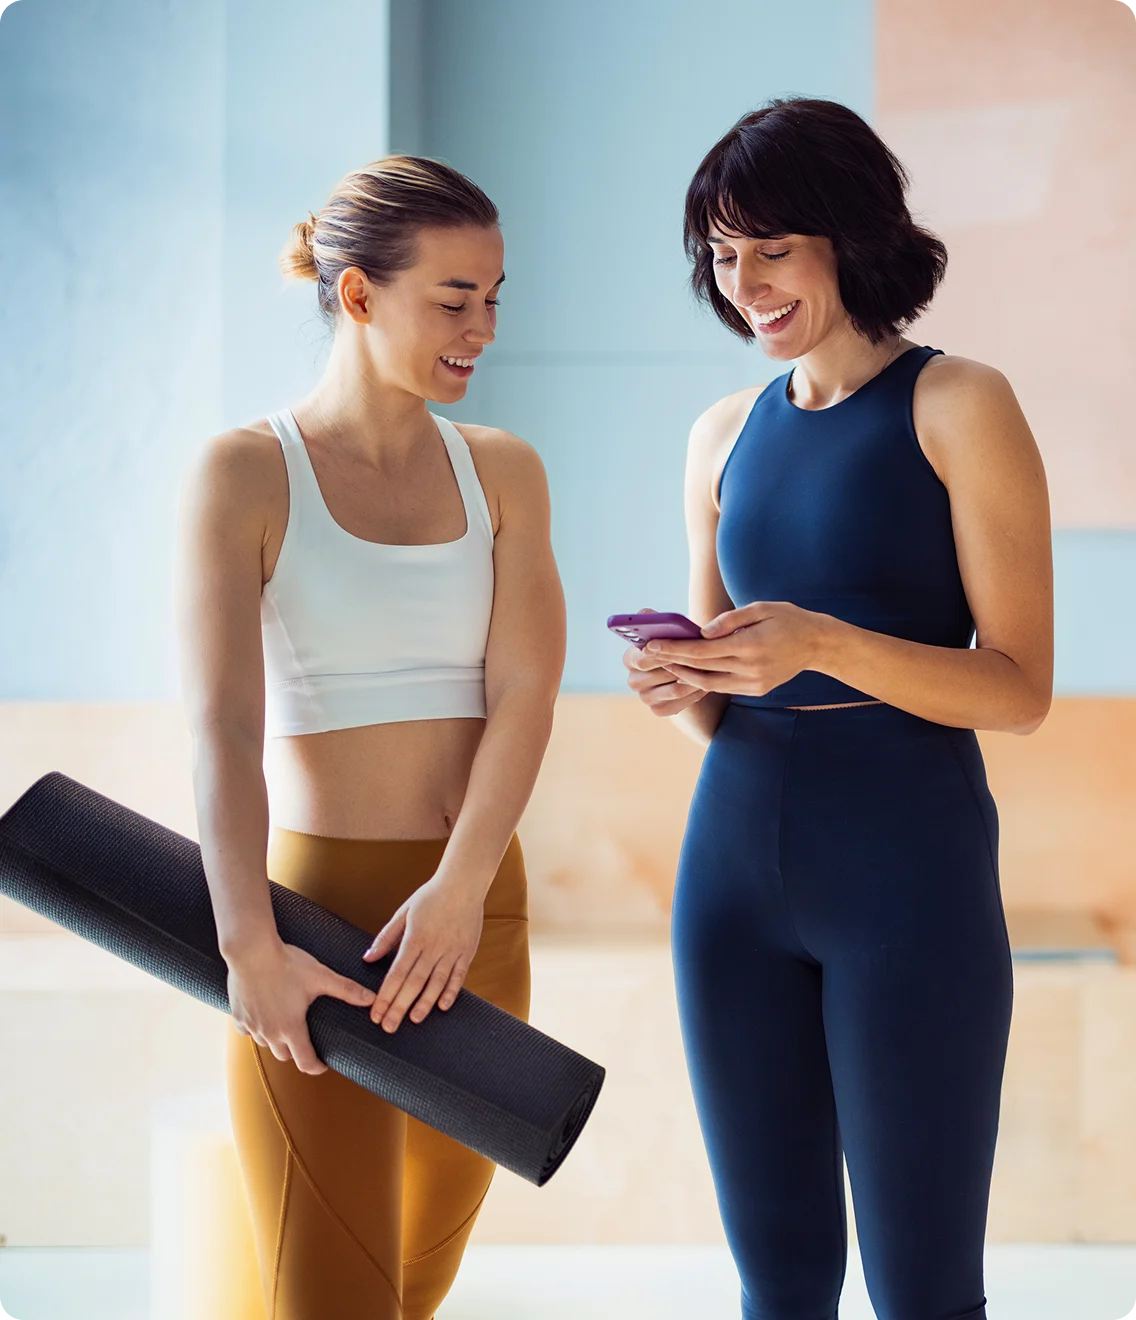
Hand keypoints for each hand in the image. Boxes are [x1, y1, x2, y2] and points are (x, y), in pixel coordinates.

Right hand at [226, 935, 377, 1074]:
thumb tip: (372, 999)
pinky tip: (262, 1017)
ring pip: (265, 1044)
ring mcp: (251, 1026)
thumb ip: (346, 990)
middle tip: (306, 1041)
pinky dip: (256, 1029)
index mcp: (291, 1029)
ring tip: (286, 1027)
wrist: (251, 951)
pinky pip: (247, 1031)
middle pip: (284, 1056)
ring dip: (275, 1040)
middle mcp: (269, 1033)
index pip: (305, 1063)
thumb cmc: (287, 964)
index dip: (316, 1067)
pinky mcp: (238, 1016)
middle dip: (296, 1052)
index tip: (323, 1064)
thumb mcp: (320, 976)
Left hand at [363, 872, 483, 1031]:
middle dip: (399, 1006)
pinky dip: (451, 992)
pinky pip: (459, 976)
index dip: (385, 995)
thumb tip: (368, 959)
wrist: (463, 883)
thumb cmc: (431, 896)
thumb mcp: (404, 913)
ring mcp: (452, 951)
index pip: (397, 973)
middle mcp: (433, 947)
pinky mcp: (467, 952)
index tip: (375, 1013)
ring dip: (424, 1003)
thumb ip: (386, 937)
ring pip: (436, 982)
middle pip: (414, 982)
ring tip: (413, 1020)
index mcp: (415, 938)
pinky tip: (442, 1006)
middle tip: (388, 1027)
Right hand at [622, 606, 706, 716]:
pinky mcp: (658, 710)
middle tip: (703, 659)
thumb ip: (657, 620)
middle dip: (680, 667)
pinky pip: (680, 703)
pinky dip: (694, 693)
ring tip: (710, 670)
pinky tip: (705, 683)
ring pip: (673, 690)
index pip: (641, 659)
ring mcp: (645, 697)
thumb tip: (645, 613)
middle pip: (656, 677)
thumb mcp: (669, 630)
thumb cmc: (678, 644)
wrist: (687, 669)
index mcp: (630, 658)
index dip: (661, 654)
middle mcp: (633, 680)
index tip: (679, 647)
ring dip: (693, 680)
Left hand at [644, 600, 831, 697]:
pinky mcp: (755, 689)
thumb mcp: (761, 608)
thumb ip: (730, 620)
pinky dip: (703, 680)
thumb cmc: (788, 619)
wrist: (818, 644)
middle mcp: (749, 668)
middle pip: (701, 667)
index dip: (675, 649)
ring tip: (665, 664)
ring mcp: (753, 683)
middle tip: (649, 654)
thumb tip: (702, 630)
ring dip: (684, 674)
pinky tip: (688, 672)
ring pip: (709, 683)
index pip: (702, 650)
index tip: (653, 645)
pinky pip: (722, 687)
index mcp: (749, 645)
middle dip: (672, 661)